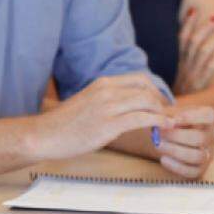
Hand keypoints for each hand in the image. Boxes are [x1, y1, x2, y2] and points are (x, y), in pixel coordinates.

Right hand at [34, 73, 171, 160]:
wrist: (45, 134)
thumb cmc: (65, 123)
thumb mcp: (88, 102)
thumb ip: (107, 100)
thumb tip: (127, 107)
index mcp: (102, 83)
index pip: (139, 79)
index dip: (155, 91)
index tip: (160, 105)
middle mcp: (106, 90)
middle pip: (147, 89)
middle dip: (162, 103)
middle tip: (166, 117)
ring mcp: (107, 107)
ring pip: (147, 102)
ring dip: (163, 113)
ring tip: (168, 125)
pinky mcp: (109, 125)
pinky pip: (142, 119)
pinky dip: (159, 122)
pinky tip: (164, 128)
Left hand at [155, 105, 213, 177]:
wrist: (168, 137)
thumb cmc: (170, 121)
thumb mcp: (169, 113)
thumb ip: (166, 115)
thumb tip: (164, 121)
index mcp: (207, 119)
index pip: (209, 115)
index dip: (193, 117)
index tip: (175, 118)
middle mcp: (211, 136)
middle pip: (201, 138)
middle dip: (177, 136)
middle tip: (159, 133)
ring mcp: (208, 154)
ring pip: (198, 156)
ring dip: (175, 151)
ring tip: (159, 145)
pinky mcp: (200, 169)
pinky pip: (193, 171)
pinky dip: (176, 166)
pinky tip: (163, 159)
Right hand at [174, 8, 213, 94]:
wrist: (174, 116)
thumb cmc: (180, 97)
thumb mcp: (176, 78)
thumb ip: (182, 64)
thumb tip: (187, 48)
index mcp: (180, 63)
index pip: (182, 39)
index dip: (188, 24)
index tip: (193, 10)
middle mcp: (185, 67)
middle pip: (193, 43)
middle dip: (204, 28)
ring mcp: (193, 76)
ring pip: (202, 54)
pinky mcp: (201, 86)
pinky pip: (209, 71)